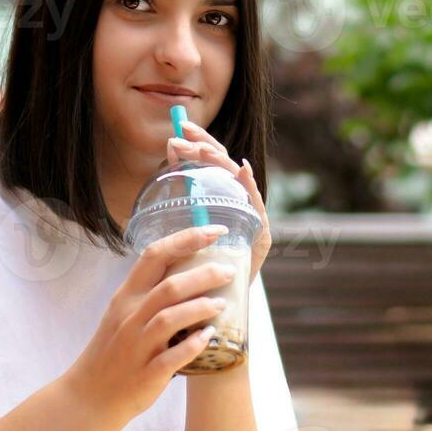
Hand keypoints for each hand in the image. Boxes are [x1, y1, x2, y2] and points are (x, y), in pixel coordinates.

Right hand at [61, 224, 238, 424]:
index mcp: (126, 297)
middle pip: (168, 285)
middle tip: (229, 271)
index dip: (187, 238)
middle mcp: (129, 317)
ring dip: (200, 308)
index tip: (216, 230)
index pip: (154, 255)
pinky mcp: (147, 373)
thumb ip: (150, 293)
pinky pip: (172, 356)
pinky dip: (193, 345)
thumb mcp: (123, 314)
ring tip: (222, 304)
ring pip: (169, 318)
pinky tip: (209, 337)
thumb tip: (191, 271)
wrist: (89, 396)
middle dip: (203, 274)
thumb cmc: (113, 351)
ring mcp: (137, 345)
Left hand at [168, 120, 270, 281]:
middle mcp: (240, 203)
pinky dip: (250, 188)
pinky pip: (256, 208)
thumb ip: (184, 188)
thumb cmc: (199, 265)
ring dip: (220, 163)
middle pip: (226, 167)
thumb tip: (170, 148)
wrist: (220, 302)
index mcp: (223, 197)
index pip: (213, 162)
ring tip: (204, 151)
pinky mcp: (261, 236)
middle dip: (205, 147)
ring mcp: (252, 218)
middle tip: (185, 134)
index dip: (200, 142)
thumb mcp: (186, 221)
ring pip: (238, 183)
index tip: (182, 128)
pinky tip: (242, 172)